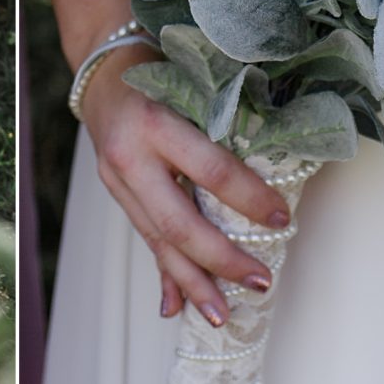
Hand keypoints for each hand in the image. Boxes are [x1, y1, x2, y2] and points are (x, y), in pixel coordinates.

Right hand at [80, 40, 292, 326]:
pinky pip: (144, 238)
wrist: (103, 70)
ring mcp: (117, 180)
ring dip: (192, 281)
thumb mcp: (191, 85)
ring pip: (158, 240)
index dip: (249, 198)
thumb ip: (222, 122)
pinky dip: (163, 273)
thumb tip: (274, 163)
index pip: (209, 170)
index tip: (281, 219)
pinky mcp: (115, 193)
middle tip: (260, 282)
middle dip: (220, 259)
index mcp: (155, 123)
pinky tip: (175, 306)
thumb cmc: (160, 68)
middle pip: (178, 221)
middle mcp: (130, 157)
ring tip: (221, 315)